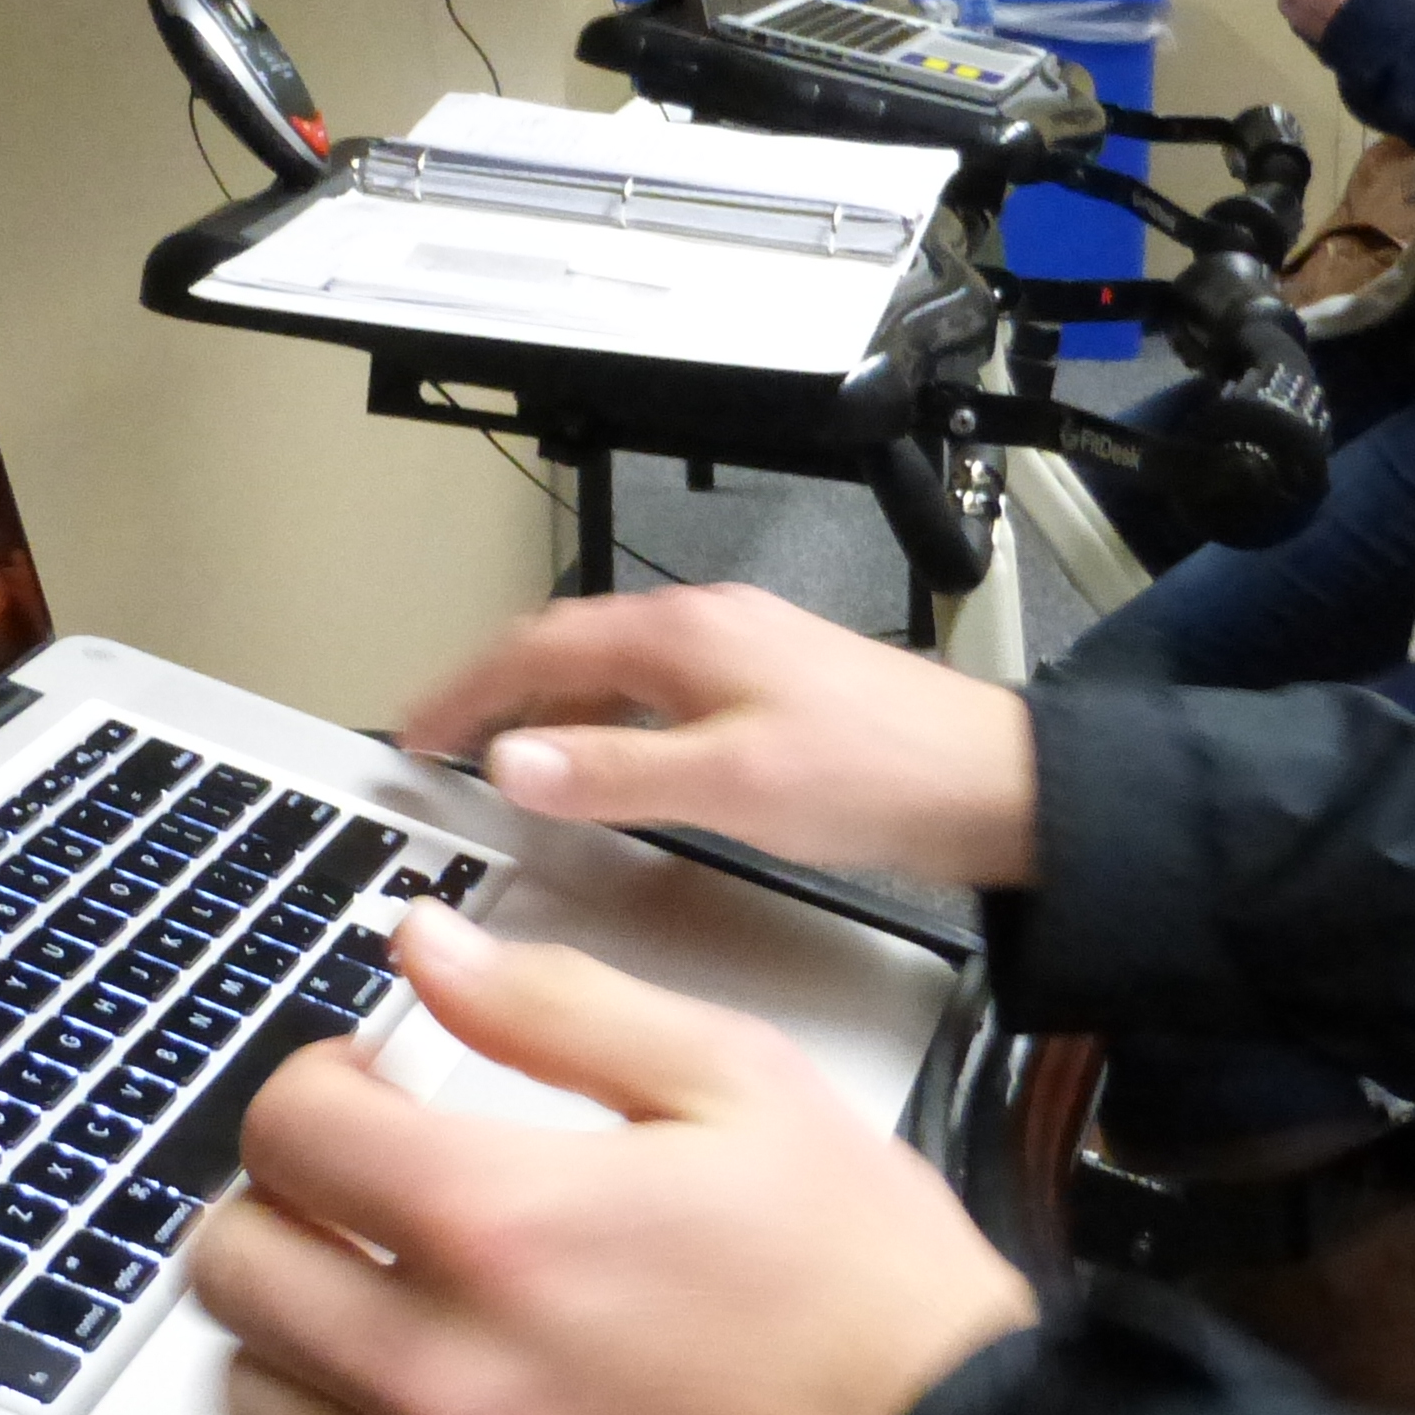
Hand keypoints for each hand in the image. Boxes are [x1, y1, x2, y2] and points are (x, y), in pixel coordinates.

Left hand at [193, 906, 1036, 1414]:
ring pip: (256, 1392)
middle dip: (286, 1195)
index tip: (371, 1083)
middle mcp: (448, 1368)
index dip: (322, 1078)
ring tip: (388, 1290)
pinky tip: (432, 1403)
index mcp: (502, 1224)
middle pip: (235, 1262)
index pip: (289, 1127)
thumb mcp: (738, 1084)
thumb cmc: (867, 1296)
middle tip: (364, 1184)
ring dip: (299, 1323)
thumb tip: (429, 950)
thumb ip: (558, 1005)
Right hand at [400, 582, 1036, 888]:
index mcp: (685, 633)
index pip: (537, 644)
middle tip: (441, 741)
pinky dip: (603, 725)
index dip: (466, 687)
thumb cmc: (883, 775)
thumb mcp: (728, 785)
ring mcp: (740, 655)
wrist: (998, 787)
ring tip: (503, 760)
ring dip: (548, 710)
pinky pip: (654, 693)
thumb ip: (611, 772)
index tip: (416, 728)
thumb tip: (513, 760)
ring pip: (611, 670)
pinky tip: (606, 769)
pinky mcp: (769, 691)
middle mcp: (708, 627)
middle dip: (495, 691)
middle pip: (568, 646)